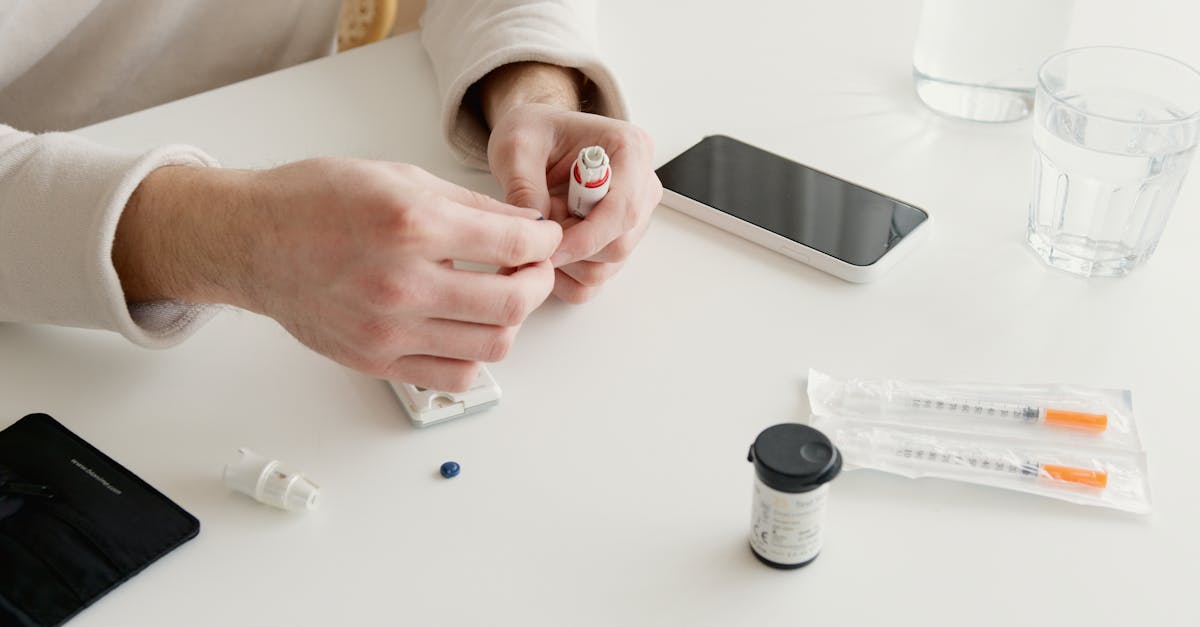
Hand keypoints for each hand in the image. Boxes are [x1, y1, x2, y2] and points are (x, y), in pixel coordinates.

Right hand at [114, 158, 561, 390]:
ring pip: (492, 346)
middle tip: (533, 269)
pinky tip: (466, 329)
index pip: (515, 246)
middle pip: (513, 303)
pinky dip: (475, 356)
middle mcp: (402, 283)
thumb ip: (472, 206)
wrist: (252, 241)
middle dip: (539, 283)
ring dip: (511, 321)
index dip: (545, 241)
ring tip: (499, 298)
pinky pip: (454, 376)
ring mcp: (388, 330)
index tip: (544, 238)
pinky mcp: (376, 361)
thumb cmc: (316, 201)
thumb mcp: (400, 177)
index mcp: (412, 226)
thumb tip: (528, 226)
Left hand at [479, 64, 661, 302]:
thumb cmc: (534, 133)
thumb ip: (525, 186)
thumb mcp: (517, 146)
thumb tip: (537, 228)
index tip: (547, 246)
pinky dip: (567, 276)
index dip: (585, 237)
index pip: (623, 209)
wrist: (536, 139)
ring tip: (542, 229)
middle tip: (536, 230)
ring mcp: (633, 218)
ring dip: (567, 262)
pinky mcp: (617, 241)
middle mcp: (641, 186)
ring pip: (607, 267)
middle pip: (619, 245)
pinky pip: (596, 279)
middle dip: (572, 249)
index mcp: (630, 149)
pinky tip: (546, 251)